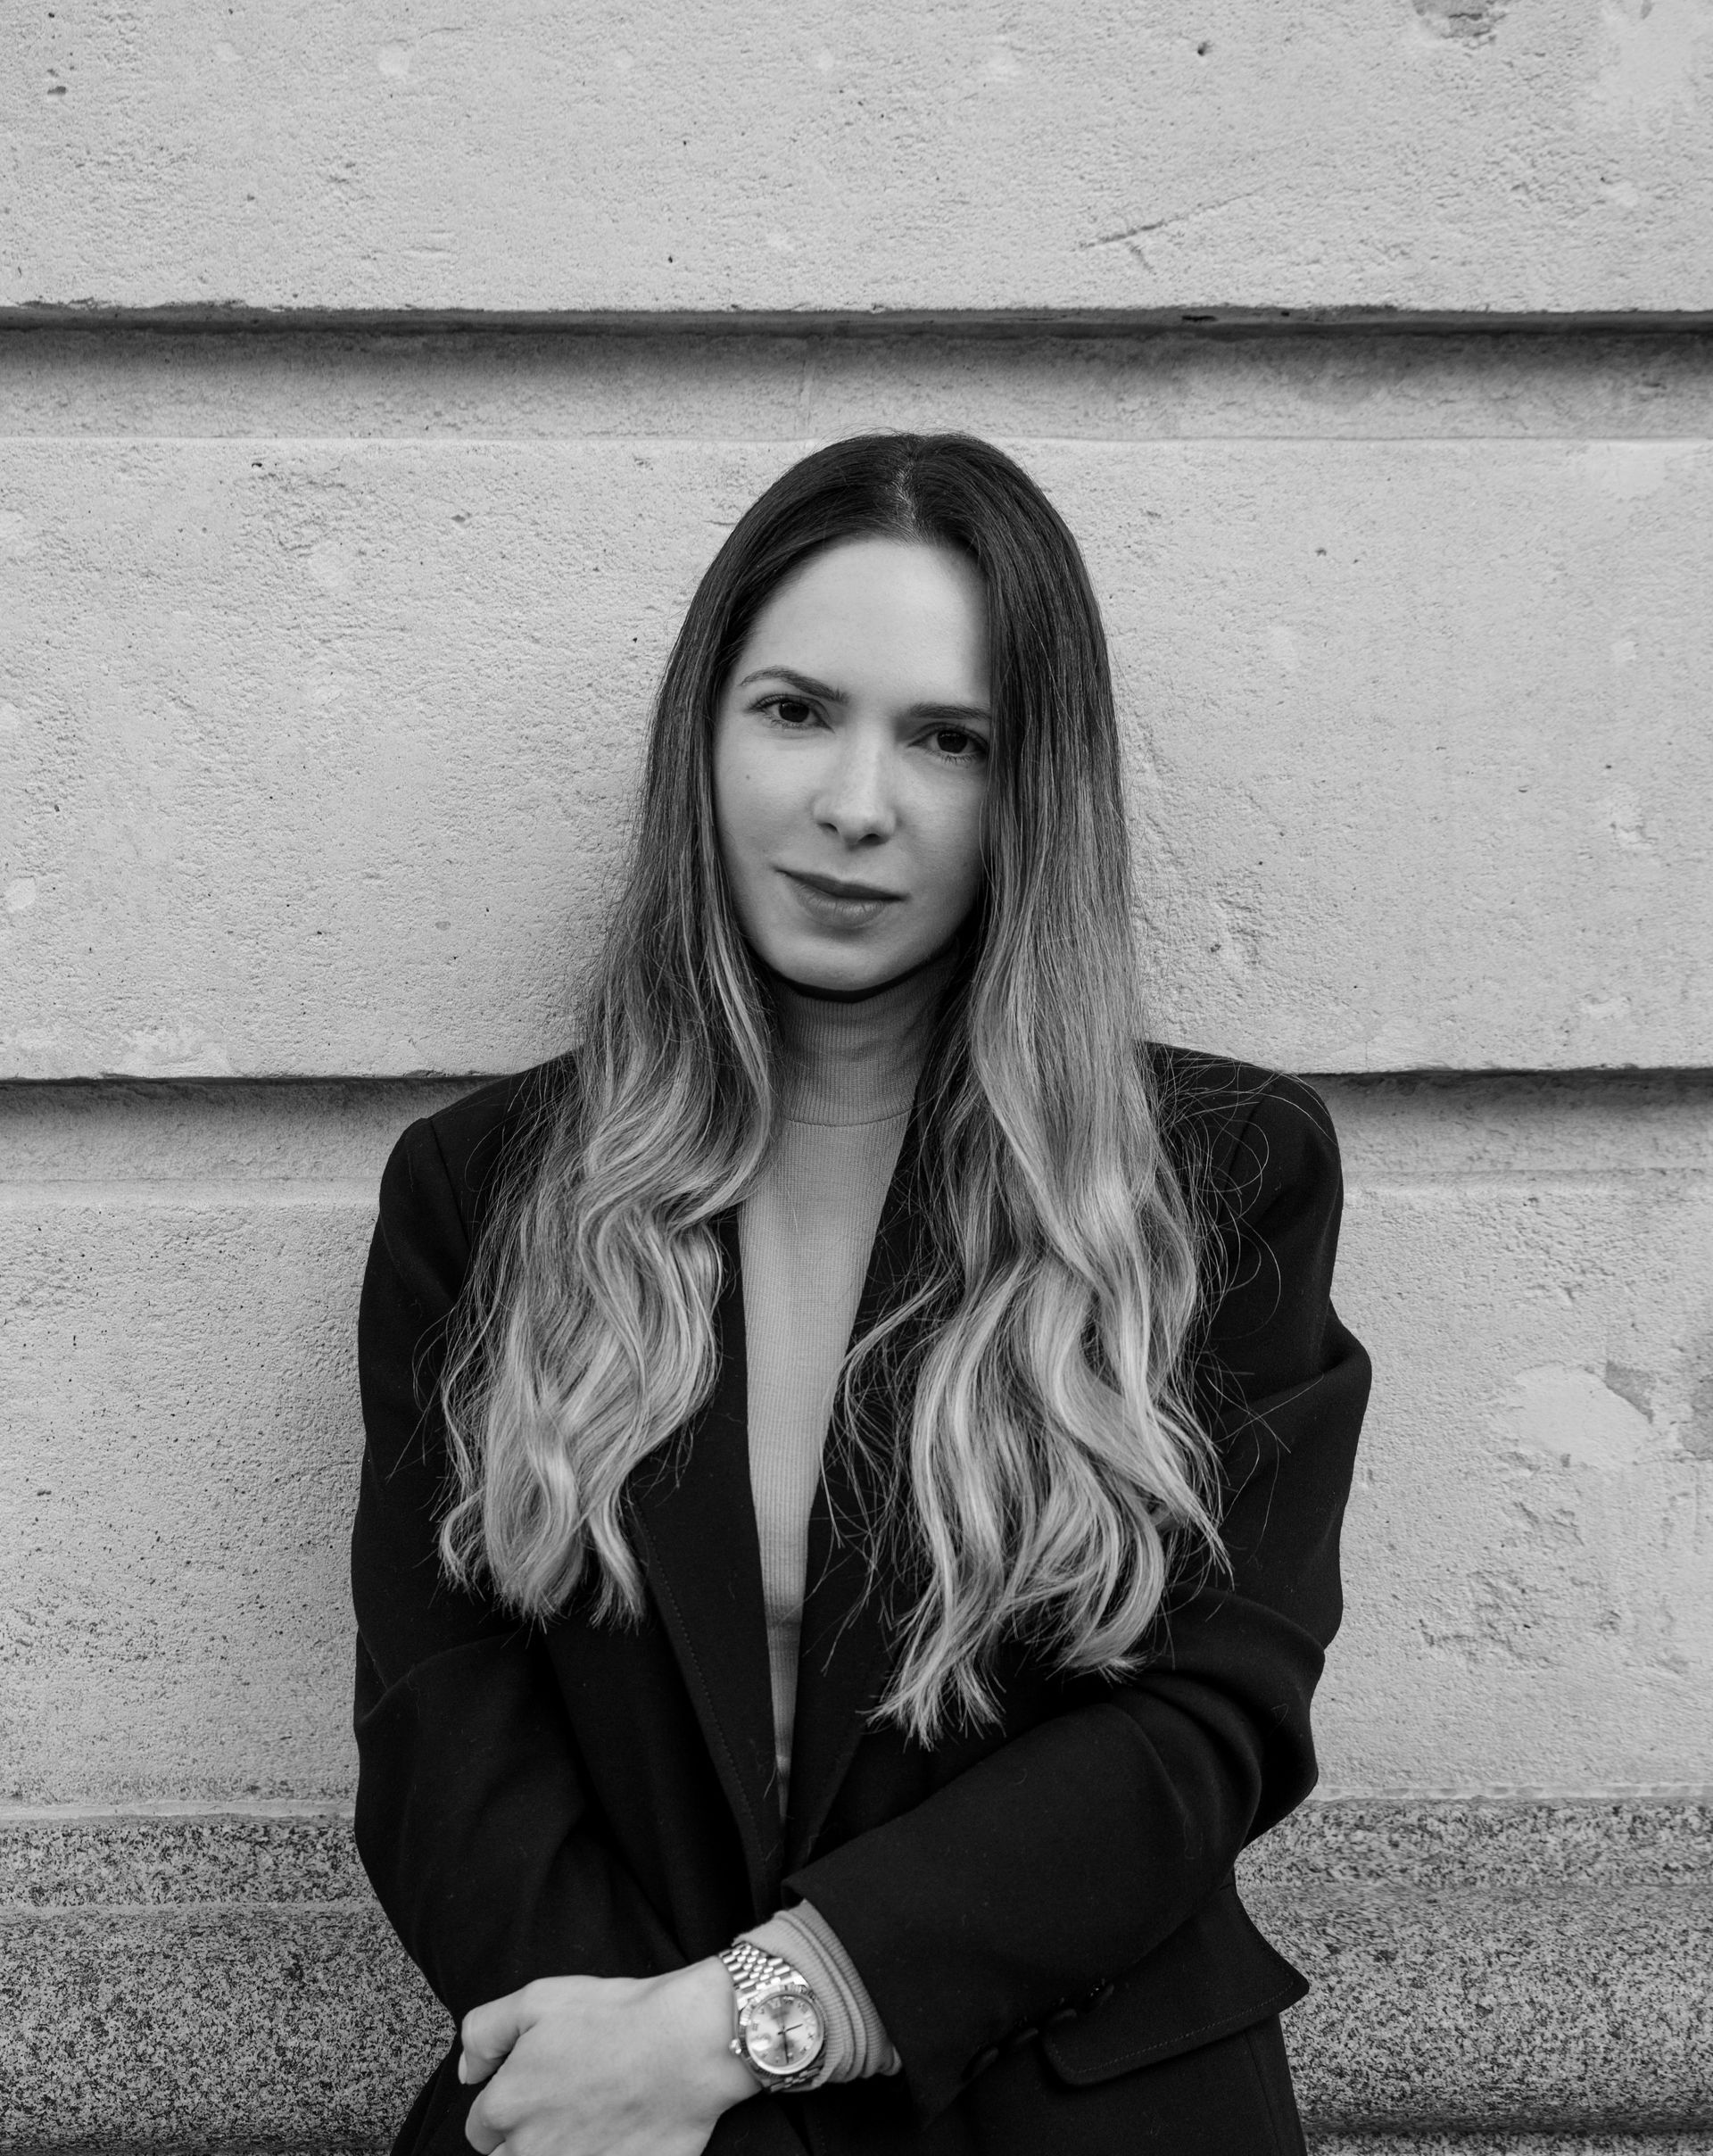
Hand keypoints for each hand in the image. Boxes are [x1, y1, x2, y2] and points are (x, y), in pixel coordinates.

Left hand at [459, 1959, 757, 2155]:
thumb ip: (484, 2033)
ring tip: (589, 2118)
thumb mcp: (538, 1999)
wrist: (689, 2044)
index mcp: (507, 2107)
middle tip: (564, 2106)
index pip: (480, 2129)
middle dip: (525, 2138)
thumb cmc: (617, 2017)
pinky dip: (596, 2152)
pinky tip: (612, 2133)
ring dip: (557, 2148)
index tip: (535, 2088)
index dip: (505, 2105)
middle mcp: (531, 2150)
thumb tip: (467, 2073)